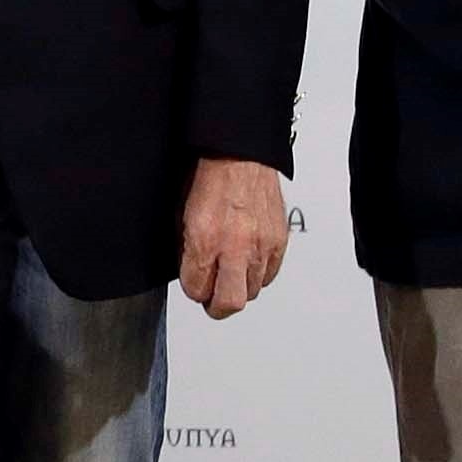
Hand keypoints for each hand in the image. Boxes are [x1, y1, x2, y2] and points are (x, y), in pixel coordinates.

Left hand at [177, 155, 289, 319]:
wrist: (240, 155)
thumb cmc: (210, 177)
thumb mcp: (181, 214)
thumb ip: (186, 248)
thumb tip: (189, 270)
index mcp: (205, 239)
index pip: (197, 289)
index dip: (193, 290)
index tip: (194, 286)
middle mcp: (235, 246)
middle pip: (229, 303)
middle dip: (217, 306)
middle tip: (212, 300)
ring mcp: (261, 245)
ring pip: (251, 292)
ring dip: (238, 288)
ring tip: (230, 276)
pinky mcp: (279, 241)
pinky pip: (269, 275)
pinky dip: (258, 275)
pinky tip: (247, 264)